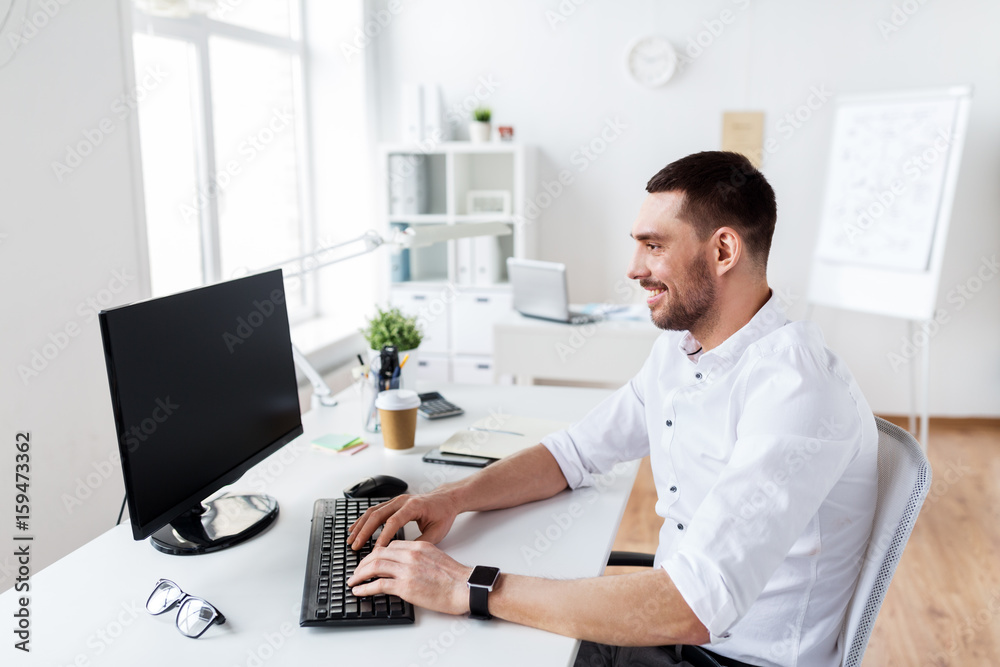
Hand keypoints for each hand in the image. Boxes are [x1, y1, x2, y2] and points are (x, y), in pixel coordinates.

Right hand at [347, 492, 458, 549]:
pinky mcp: (394, 503)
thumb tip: (405, 556)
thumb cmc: (443, 514)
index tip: (375, 551)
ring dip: (361, 525)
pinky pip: (375, 510)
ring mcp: (397, 500)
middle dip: (365, 532)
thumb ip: (421, 543)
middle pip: (378, 515)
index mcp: (414, 506)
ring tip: (351, 539)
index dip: (382, 537)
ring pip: (373, 511)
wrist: (447, 499)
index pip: (393, 522)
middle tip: (356, 546)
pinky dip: (364, 519)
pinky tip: (356, 528)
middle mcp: (402, 501)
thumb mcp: (437, 532)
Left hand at [347, 541, 472, 615]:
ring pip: (374, 566)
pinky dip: (365, 587)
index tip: (370, 561)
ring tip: (353, 581)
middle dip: (363, 563)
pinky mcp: (406, 586)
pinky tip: (359, 591)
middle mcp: (410, 555)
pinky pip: (378, 584)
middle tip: (357, 571)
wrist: (466, 587)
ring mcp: (407, 570)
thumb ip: (419, 558)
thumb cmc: (456, 578)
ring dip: (360, 574)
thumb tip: (407, 566)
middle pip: (378, 554)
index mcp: (418, 547)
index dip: (375, 553)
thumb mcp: (436, 558)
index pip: (390, 545)